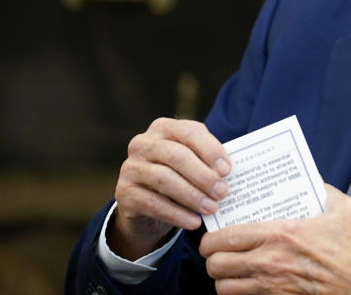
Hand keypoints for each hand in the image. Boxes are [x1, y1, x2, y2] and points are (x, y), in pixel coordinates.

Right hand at [109, 118, 230, 259]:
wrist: (146, 204)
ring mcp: (130, 167)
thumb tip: (227, 172)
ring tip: (212, 208)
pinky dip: (177, 214)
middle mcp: (143, 143)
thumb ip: (208, 162)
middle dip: (203, 175)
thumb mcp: (193, 163)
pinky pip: (153, 203)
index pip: (190, 132)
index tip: (227, 170)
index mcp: (164, 128)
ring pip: (164, 179)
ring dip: (192, 196)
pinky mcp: (124, 192)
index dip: (210, 150)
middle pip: (176, 156)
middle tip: (222, 192)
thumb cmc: (179, 176)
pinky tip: (194, 222)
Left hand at [199, 184, 350, 294]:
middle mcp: (272, 262)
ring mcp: (275, 287)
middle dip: (212, 259)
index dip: (211, 238)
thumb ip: (325, 191)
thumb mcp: (345, 208)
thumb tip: (313, 183)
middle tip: (219, 253)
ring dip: (224, 279)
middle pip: (217, 265)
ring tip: (231, 271)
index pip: (227, 238)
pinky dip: (241, 294)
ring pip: (226, 288)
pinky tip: (250, 285)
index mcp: (283, 234)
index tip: (213, 236)